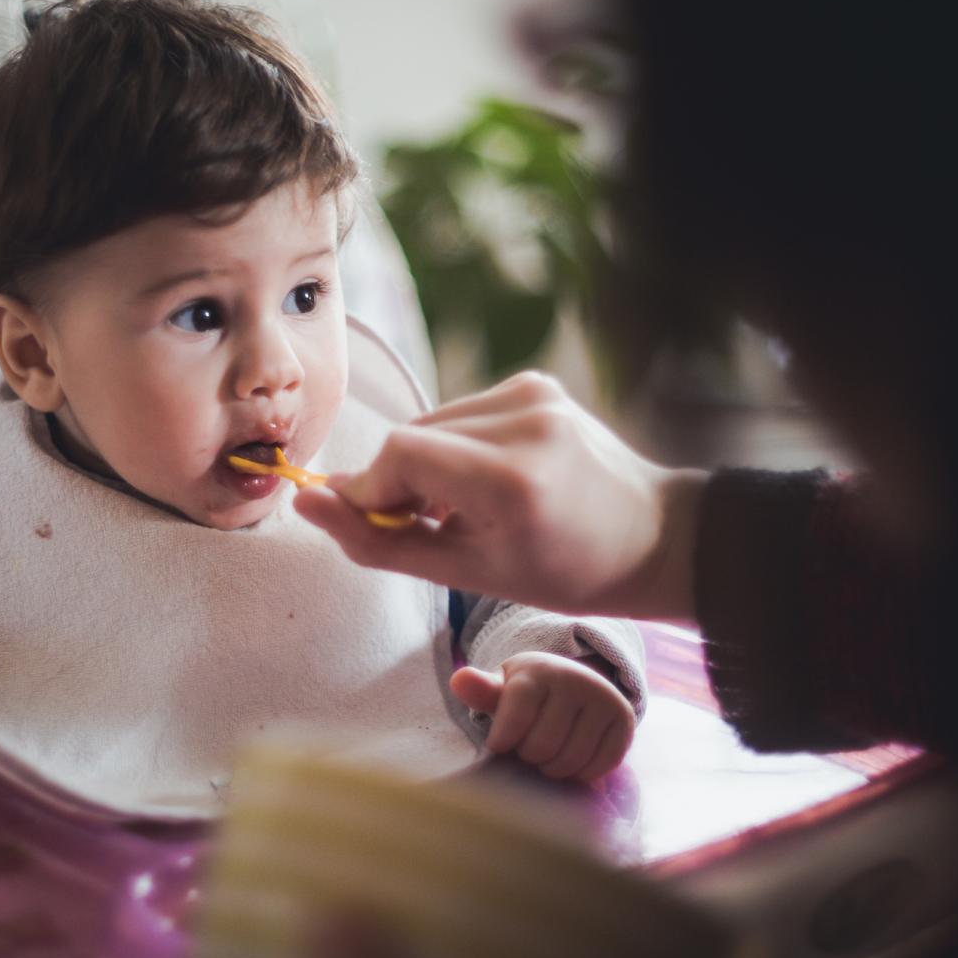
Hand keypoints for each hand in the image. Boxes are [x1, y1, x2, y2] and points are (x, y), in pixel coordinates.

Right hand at [294, 372, 706, 618]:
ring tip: (456, 508)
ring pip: (432, 421)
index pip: (401, 453)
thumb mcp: (467, 573)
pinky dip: (455, 447)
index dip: (372, 490)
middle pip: (412, 435)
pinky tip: (481, 480)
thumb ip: (378, 542)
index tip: (371, 524)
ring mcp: (535, 394)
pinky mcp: (536, 383)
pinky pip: (463, 412)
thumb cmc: (563, 572)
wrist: (651, 538)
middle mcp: (526, 422)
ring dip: (425, 464)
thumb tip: (305, 503)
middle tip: (417, 525)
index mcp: (513, 478)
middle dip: (397, 482)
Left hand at [449, 652, 635, 781]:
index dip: (503, 741)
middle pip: (541, 747)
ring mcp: (604, 698)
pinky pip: (597, 767)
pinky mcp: (624, 720)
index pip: (515, 718)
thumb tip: (459, 680)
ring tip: (547, 754)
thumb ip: (481, 690)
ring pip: (569, 761)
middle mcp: (575, 679)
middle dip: (528, 756)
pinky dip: (579, 774)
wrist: (574, 683)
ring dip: (552, 769)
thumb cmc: (528, 693)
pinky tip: (571, 758)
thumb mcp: (502, 688)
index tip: (500, 743)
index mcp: (539, 671)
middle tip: (528, 746)